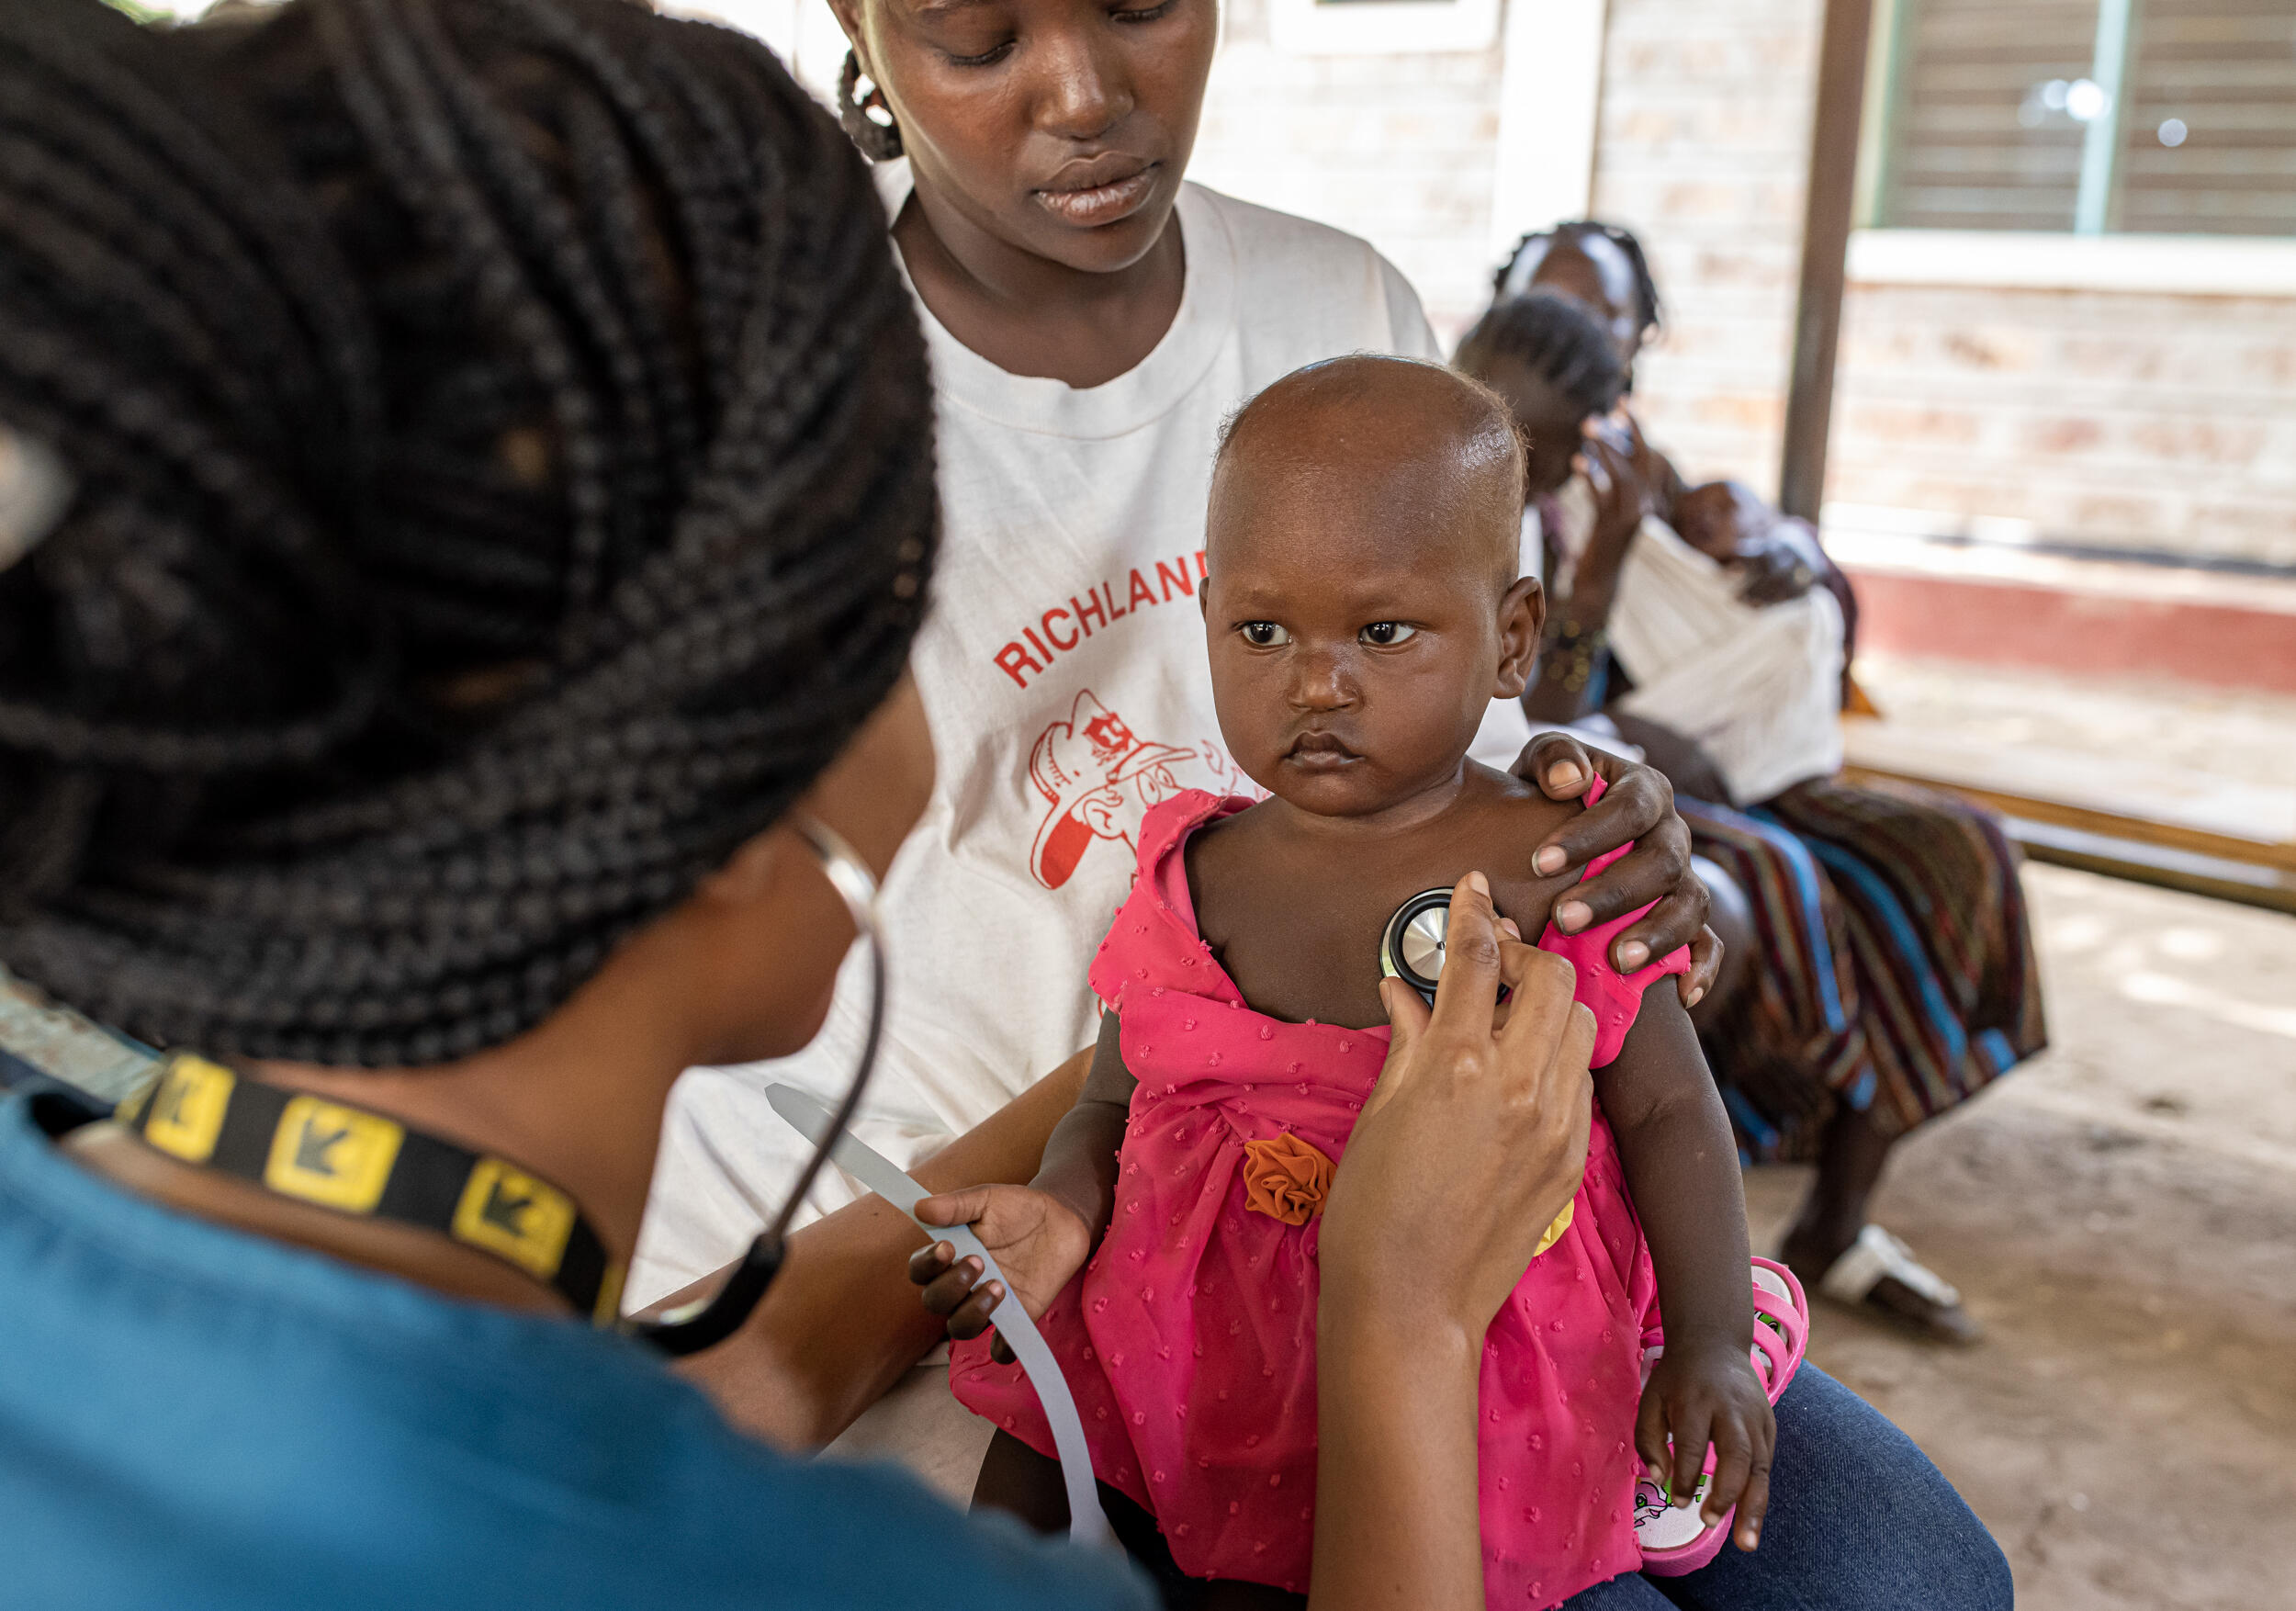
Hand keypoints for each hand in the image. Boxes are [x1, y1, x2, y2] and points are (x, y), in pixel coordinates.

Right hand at [908, 1184, 1091, 1363]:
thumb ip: (956, 1205)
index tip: (946, 1247)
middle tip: (978, 1261)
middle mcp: (961, 1286)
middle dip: (951, 1286)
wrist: (1061, 1220)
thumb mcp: (987, 1199)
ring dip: (971, 1312)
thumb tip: (920, 1208)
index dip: (926, 1265)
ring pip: (960, 1327)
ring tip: (999, 1286)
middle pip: (935, 1302)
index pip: (920, 1271)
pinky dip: (1002, 1349)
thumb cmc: (1016, 1209)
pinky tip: (1009, 1332)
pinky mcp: (1016, 1318)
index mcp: (948, 1257)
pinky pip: (1001, 1349)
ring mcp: (986, 1304)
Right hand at [1319, 872, 1597, 1342]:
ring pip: (1580, 1023)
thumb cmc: (1371, 1212)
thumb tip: (1404, 991)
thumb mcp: (1378, 1113)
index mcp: (1457, 1064)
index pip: (1476, 957)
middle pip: (1550, 976)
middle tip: (1490, 965)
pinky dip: (1557, 1059)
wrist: (1411, 1306)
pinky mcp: (1573, 1158)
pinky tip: (1520, 1075)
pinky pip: (1581, 1081)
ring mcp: (1555, 1122)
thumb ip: (1405, 1042)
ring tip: (1508, 1019)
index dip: (1473, 910)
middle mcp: (1518, 1084)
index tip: (1472, 886)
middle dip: (1523, 956)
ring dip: (1549, 1005)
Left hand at [1508, 732, 1721, 1007]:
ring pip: (1690, 905)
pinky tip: (1684, 995)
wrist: (1551, 830)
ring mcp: (1684, 878)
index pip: (1630, 808)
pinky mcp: (1687, 918)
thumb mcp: (1543, 764)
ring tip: (1617, 960)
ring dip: (1657, 935)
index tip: (1539, 863)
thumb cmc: (1545, 796)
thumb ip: (1554, 758)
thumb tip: (1571, 781)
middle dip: (1613, 894)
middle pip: (1662, 863)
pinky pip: (1708, 943)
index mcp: (1645, 790)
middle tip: (1563, 919)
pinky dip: (1702, 968)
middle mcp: (1672, 833)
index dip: (1589, 835)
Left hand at [1570, 419, 1653, 598]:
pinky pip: (1603, 496)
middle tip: (1605, 408)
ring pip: (1622, 475)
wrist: (1599, 582)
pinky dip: (1591, 478)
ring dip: (1604, 451)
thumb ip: (1607, 486)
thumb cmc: (1600, 546)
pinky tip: (1577, 464)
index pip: (1646, 455)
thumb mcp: (1607, 511)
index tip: (1623, 400)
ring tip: (1587, 431)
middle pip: (1640, 459)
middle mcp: (1647, 506)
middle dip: (1623, 431)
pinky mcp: (1613, 528)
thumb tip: (1593, 456)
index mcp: (1650, 498)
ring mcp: (1632, 518)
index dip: (1635, 427)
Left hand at [1636, 1334, 1775, 1551]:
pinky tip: (1752, 1520)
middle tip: (1710, 1522)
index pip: (1694, 1442)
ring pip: (1760, 1466)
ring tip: (1746, 1543)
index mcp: (1696, 1399)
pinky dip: (1760, 1494)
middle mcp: (1731, 1409)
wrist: (1715, 1343)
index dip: (1686, 1475)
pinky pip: (1767, 1465)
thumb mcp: (1651, 1399)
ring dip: (1754, 1507)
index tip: (1678, 1501)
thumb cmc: (1676, 1379)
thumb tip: (1660, 1480)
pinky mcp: (1769, 1425)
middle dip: (1726, 1493)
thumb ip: (1649, 1440)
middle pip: (1737, 1454)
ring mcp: (1756, 1417)